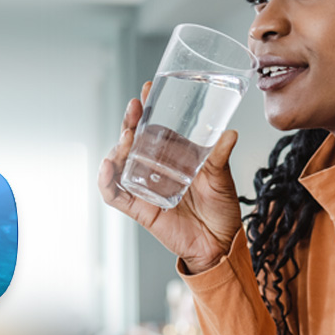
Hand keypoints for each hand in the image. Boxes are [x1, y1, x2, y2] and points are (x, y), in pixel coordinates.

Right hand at [97, 81, 244, 273]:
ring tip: (127, 137)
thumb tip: (229, 133)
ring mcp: (143, 187)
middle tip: (134, 108)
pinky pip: (114, 193)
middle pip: (132, 141)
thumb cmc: (222, 211)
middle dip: (129, 122)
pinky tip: (108, 166)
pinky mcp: (138, 208)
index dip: (147, 109)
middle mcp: (154, 169)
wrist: (220, 245)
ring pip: (119, 163)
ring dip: (117, 147)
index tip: (149, 89)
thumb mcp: (222, 179)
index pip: (154, 128)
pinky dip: (105, 180)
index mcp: (173, 157)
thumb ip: (220, 157)